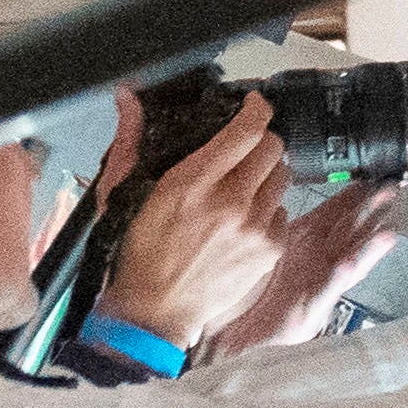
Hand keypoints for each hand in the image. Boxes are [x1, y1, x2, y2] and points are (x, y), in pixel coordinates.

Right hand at [92, 94, 297, 354]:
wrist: (156, 310)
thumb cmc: (138, 252)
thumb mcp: (124, 192)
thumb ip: (129, 140)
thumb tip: (127, 97)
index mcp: (192, 183)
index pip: (246, 131)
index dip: (256, 109)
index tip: (254, 104)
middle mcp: (230, 202)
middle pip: (273, 148)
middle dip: (262, 141)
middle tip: (247, 147)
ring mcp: (254, 227)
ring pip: (283, 176)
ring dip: (268, 173)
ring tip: (245, 184)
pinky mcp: (269, 249)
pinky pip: (283, 211)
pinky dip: (269, 207)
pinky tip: (246, 217)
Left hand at [216, 174, 404, 353]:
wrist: (231, 332)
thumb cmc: (248, 290)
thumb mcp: (266, 244)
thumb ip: (281, 220)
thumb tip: (288, 190)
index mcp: (308, 242)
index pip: (340, 212)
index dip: (360, 193)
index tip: (377, 174)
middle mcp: (320, 262)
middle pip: (353, 233)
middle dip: (374, 213)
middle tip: (391, 193)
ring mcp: (318, 287)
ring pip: (350, 263)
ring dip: (370, 249)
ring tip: (387, 234)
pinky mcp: (308, 312)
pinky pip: (325, 293)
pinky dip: (338, 279)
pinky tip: (348, 265)